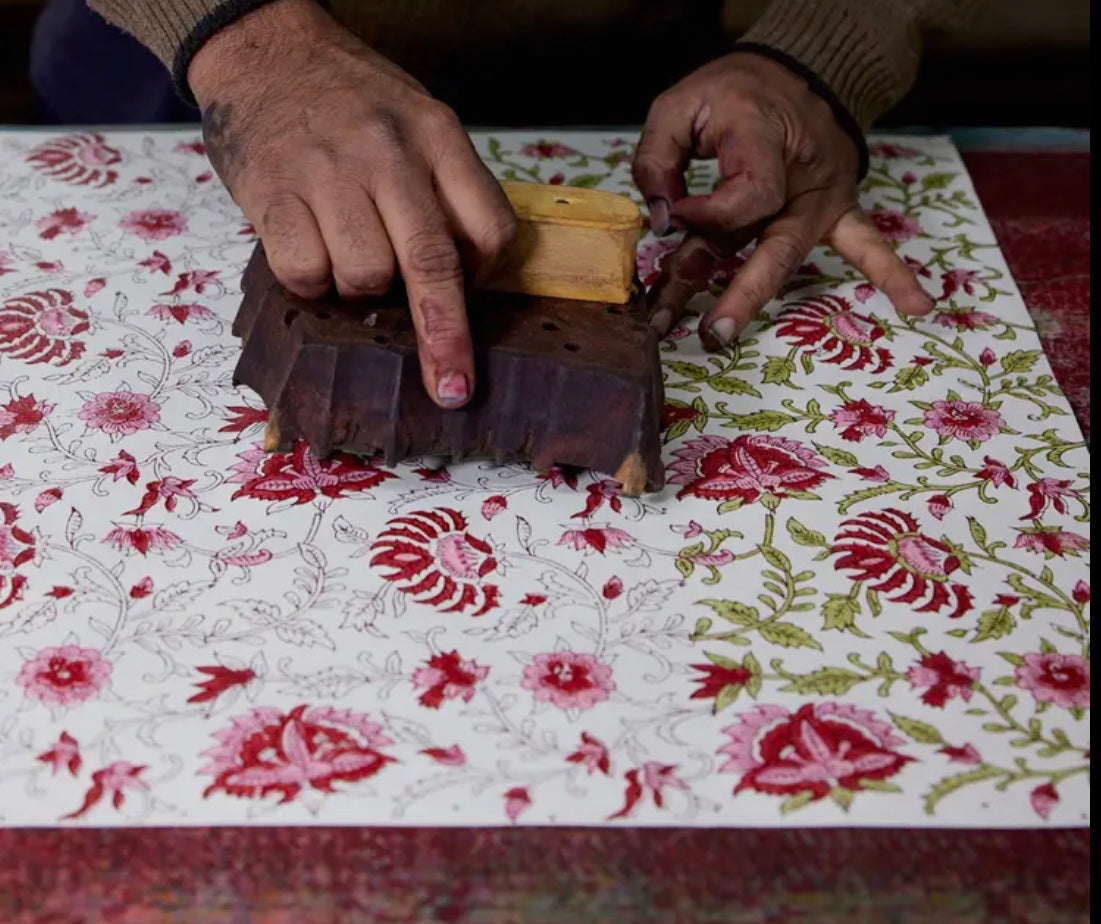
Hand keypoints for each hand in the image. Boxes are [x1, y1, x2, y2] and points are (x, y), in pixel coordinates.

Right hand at [189, 0, 515, 407]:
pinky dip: (311, 284)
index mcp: (438, 135)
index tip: (472, 293)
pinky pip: (306, 272)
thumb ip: (446, 188)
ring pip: (366, 276)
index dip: (484, 275)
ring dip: (360, 289)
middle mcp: (389, 153)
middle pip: (432, 263)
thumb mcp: (418, 120)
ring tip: (345, 253)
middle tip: (452, 390)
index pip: (488, 227)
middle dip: (446, 338)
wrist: (265, 48)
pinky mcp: (274, 193)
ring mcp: (329, 172)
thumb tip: (463, 277)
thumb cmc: (350, 99)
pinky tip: (308, 251)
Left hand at [632, 51, 933, 348]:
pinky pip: (867, 243)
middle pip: (771, 244)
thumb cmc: (730, 93)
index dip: (703, 215)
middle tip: (710, 332)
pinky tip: (918, 306)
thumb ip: (657, 160)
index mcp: (763, 138)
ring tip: (722, 335)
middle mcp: (801, 173)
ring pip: (788, 255)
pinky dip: (893, 274)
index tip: (673, 214)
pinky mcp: (837, 209)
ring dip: (750, 297)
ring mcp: (824, 196)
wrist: (793, 70)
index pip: (741, 198)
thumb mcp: (679, 107)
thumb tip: (658, 222)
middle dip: (737, 293)